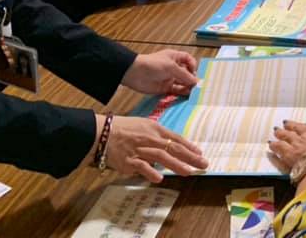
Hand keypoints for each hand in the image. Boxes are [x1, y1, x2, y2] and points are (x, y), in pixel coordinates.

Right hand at [94, 115, 208, 181]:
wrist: (102, 133)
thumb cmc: (123, 129)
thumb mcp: (143, 126)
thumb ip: (157, 136)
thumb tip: (170, 146)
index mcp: (155, 129)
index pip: (176, 138)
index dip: (189, 146)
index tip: (200, 154)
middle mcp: (150, 139)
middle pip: (173, 148)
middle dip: (190, 157)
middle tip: (203, 164)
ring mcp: (140, 150)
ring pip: (161, 157)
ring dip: (176, 165)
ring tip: (188, 172)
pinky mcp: (129, 161)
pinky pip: (141, 167)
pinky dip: (150, 172)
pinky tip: (159, 178)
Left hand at [123, 50, 197, 94]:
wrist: (135, 74)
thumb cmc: (153, 65)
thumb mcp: (171, 67)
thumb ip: (184, 75)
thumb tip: (196, 82)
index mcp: (174, 57)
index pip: (188, 60)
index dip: (193, 65)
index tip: (194, 72)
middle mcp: (173, 67)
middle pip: (186, 72)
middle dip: (192, 78)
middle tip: (197, 86)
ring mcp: (169, 78)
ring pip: (182, 82)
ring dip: (188, 86)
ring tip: (193, 92)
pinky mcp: (165, 88)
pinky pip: (176, 90)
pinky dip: (182, 92)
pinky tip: (186, 94)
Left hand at [269, 121, 305, 173]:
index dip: (302, 125)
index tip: (295, 123)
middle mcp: (305, 137)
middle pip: (293, 130)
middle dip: (286, 128)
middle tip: (279, 126)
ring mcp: (295, 147)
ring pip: (284, 140)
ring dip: (278, 138)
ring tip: (273, 136)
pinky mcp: (288, 159)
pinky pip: (279, 154)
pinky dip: (274, 152)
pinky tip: (270, 151)